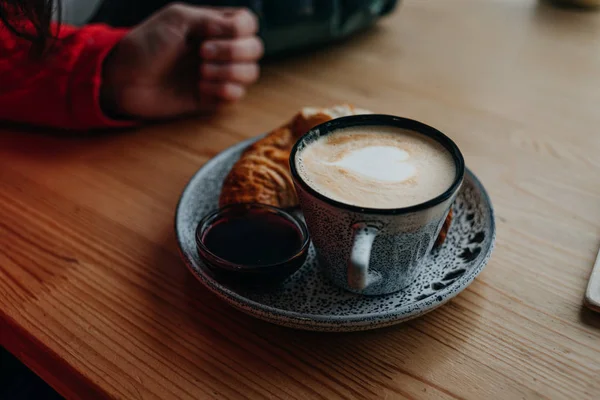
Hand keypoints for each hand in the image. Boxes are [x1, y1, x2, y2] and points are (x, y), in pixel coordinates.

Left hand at [100, 4, 262, 119]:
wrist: (126, 79)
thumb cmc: (146, 45)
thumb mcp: (176, 19)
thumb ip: (211, 20)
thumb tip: (239, 30)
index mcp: (213, 26)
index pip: (248, 24)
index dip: (239, 30)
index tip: (210, 34)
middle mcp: (220, 49)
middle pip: (255, 49)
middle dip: (233, 52)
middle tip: (202, 55)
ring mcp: (218, 74)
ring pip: (251, 74)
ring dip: (228, 73)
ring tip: (201, 73)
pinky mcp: (213, 97)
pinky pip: (236, 95)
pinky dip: (222, 90)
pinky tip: (201, 88)